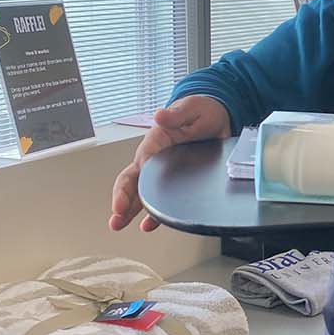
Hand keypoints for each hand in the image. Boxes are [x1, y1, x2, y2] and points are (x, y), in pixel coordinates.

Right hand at [108, 96, 231, 233]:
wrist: (217, 116)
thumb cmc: (200, 110)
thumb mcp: (191, 109)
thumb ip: (176, 114)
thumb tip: (161, 115)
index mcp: (155, 142)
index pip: (139, 165)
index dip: (130, 184)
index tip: (121, 202)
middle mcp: (154, 158)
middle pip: (132, 181)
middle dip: (121, 201)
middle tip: (116, 218)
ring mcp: (162, 172)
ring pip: (141, 193)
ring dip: (129, 210)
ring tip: (119, 224)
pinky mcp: (175, 181)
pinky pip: (161, 199)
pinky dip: (154, 213)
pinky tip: (148, 225)